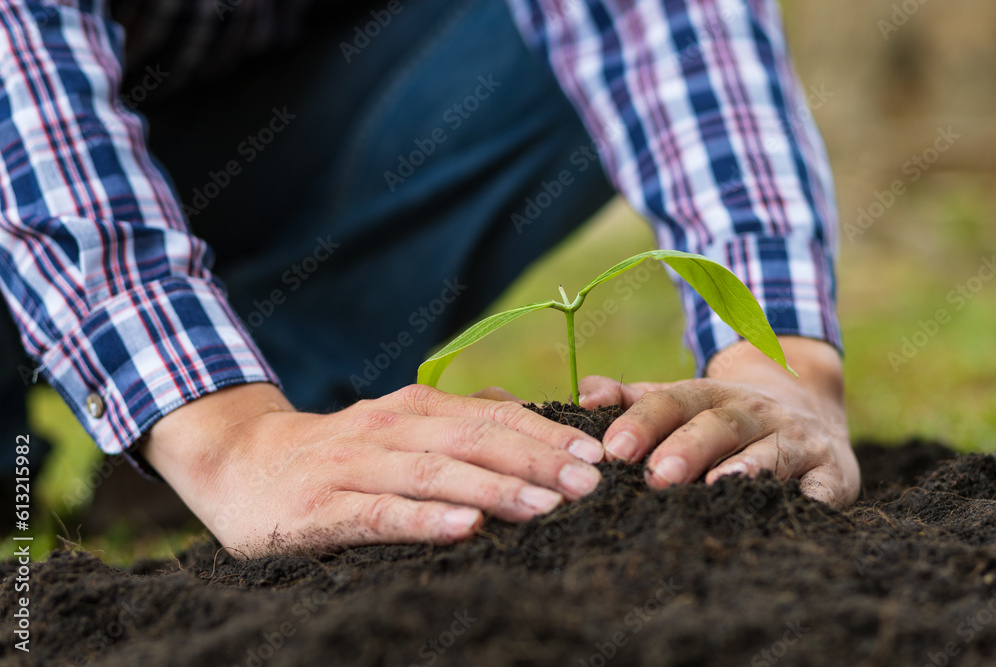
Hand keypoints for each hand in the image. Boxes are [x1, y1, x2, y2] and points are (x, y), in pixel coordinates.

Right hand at [141, 383, 604, 555]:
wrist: (238, 461)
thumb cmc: (336, 452)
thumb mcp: (395, 425)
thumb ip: (452, 421)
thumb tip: (520, 412)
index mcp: (413, 408)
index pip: (491, 415)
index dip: (546, 433)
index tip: (597, 454)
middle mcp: (389, 429)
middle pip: (474, 441)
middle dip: (537, 460)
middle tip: (591, 484)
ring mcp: (355, 467)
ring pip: (435, 474)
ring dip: (494, 489)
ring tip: (547, 507)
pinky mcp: (323, 508)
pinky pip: (381, 515)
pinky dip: (426, 522)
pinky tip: (466, 532)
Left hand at [578, 337, 859, 507]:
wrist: (809, 409)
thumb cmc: (723, 418)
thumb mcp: (681, 400)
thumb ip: (633, 399)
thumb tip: (584, 394)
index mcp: (712, 395)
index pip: (674, 400)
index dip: (643, 422)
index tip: (612, 449)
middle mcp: (756, 412)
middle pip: (720, 424)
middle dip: (687, 447)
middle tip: (655, 475)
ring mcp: (797, 440)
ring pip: (771, 451)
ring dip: (744, 468)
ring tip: (715, 486)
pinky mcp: (832, 473)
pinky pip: (822, 487)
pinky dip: (809, 497)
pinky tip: (786, 511)